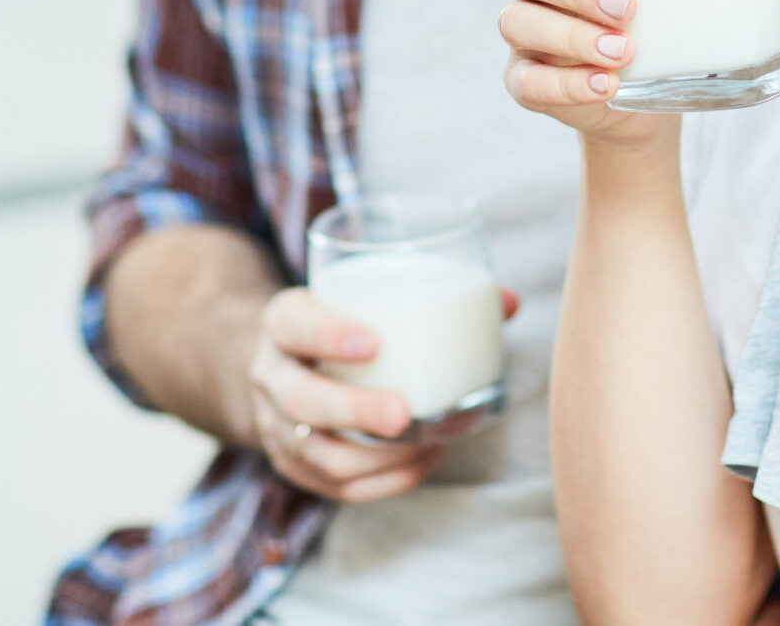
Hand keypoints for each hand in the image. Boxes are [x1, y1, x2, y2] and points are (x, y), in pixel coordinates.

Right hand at [245, 286, 514, 500]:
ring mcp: (274, 424)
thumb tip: (509, 302)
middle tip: (402, 414)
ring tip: (427, 443)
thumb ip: (431, 294)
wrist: (285, 360)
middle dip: (353, 410)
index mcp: (283, 321)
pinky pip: (330, 486)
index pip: (294, 325)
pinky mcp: (291, 463)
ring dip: (372, 457)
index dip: (328, 334)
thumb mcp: (365, 296)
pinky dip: (380, 481)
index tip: (374, 341)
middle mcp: (270, 373)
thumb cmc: (343, 321)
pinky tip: (422, 462)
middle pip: (300, 399)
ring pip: (313, 452)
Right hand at [498, 0, 779, 144]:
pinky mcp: (530, 82)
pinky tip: (607, 87)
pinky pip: (527, 82)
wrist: (658, 98)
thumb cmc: (680, 15)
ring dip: (570, 36)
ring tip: (624, 51)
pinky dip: (565, 85)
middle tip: (630, 5)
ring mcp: (528, 34)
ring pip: (518, 22)